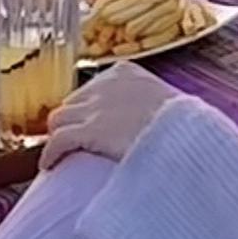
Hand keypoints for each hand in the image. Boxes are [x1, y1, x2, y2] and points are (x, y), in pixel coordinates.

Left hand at [41, 61, 174, 172]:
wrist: (188, 137)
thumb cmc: (187, 127)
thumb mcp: (169, 105)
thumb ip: (149, 106)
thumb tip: (147, 122)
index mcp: (126, 72)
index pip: (93, 87)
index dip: (88, 109)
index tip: (90, 123)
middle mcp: (106, 84)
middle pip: (73, 102)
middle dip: (72, 121)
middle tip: (74, 140)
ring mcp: (96, 107)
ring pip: (59, 119)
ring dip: (58, 136)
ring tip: (61, 153)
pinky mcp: (89, 130)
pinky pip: (57, 141)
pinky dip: (50, 154)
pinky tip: (49, 166)